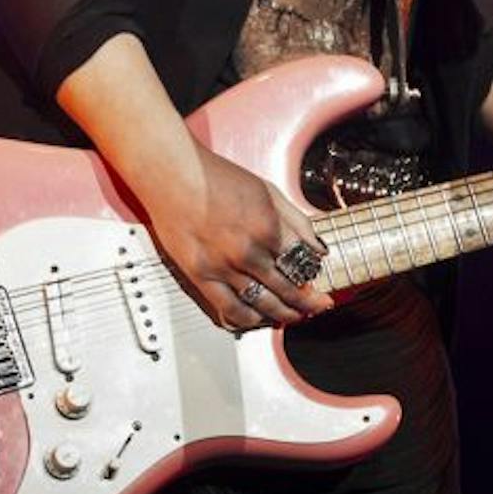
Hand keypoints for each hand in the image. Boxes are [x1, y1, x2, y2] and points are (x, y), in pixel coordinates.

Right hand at [130, 139, 336, 332]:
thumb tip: (318, 247)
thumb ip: (296, 221)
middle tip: (317, 306)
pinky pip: (231, 310)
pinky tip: (260, 319)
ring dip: (284, 313)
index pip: (303, 263)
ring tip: (295, 316)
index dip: (315, 277)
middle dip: (308, 301)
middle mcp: (248, 250)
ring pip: (264, 303)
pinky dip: (250, 320)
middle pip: (288, 288)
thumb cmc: (216, 177)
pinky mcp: (201, 276)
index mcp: (267, 226)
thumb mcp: (268, 190)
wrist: (173, 173)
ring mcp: (223, 266)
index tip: (319, 284)